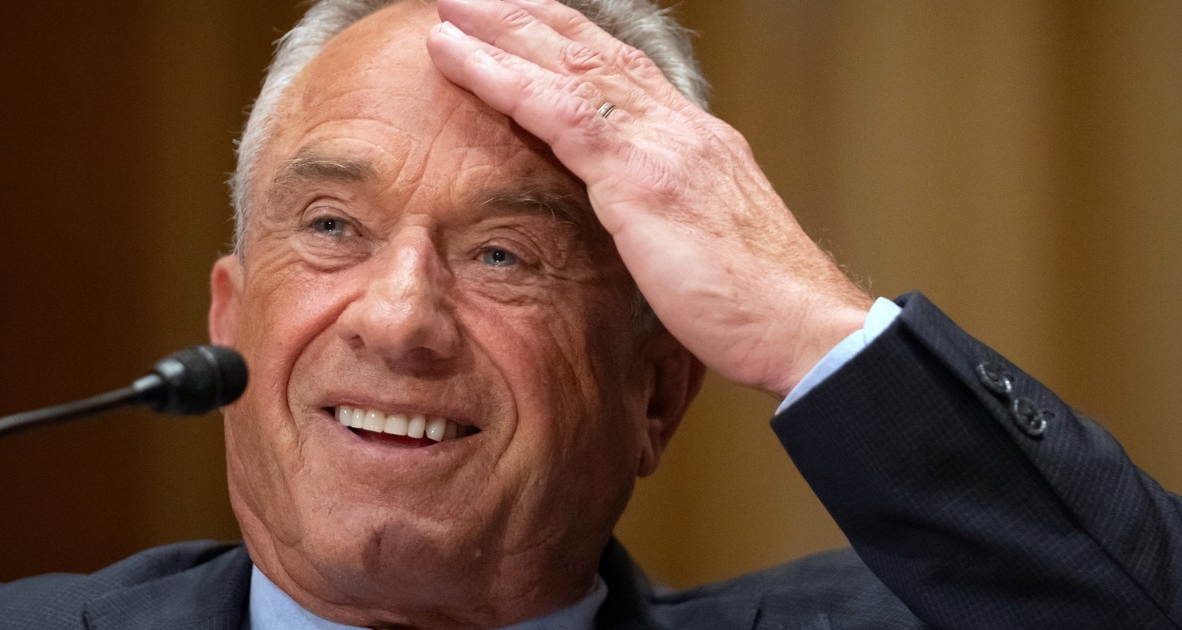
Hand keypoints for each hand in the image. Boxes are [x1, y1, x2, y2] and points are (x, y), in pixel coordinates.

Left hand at [427, 0, 870, 397]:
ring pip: (569, 65)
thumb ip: (667, 218)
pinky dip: (502, 78)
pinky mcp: (642, 177)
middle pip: (592, 52)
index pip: (623, 72)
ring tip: (450, 7)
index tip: (526, 23)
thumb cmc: (757, 306)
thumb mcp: (706, 245)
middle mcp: (680, 128)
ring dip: (503, 30)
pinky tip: (455, 56)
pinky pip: (557, 111)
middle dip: (530, 17)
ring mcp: (663, 145)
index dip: (569, 43)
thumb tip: (637, 226)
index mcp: (695, 142)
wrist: (804, 326)